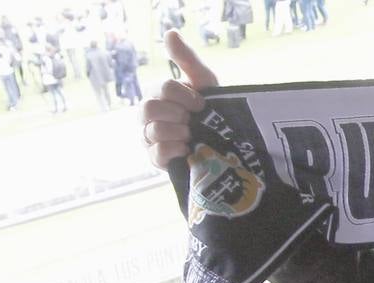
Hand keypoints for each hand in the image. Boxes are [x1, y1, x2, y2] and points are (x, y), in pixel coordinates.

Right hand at [141, 31, 218, 169]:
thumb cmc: (211, 110)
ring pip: (154, 131)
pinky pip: (157, 153)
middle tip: (193, 120)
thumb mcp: (204, 83)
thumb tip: (170, 33)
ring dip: (180, 132)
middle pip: (150, 108)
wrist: (225, 144)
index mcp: (158, 94)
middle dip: (179, 114)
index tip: (201, 104)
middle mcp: (148, 115)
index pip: (163, 88)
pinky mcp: (156, 159)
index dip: (185, 97)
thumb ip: (187, 60)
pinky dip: (176, 150)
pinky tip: (188, 149)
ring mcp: (149, 137)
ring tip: (192, 135)